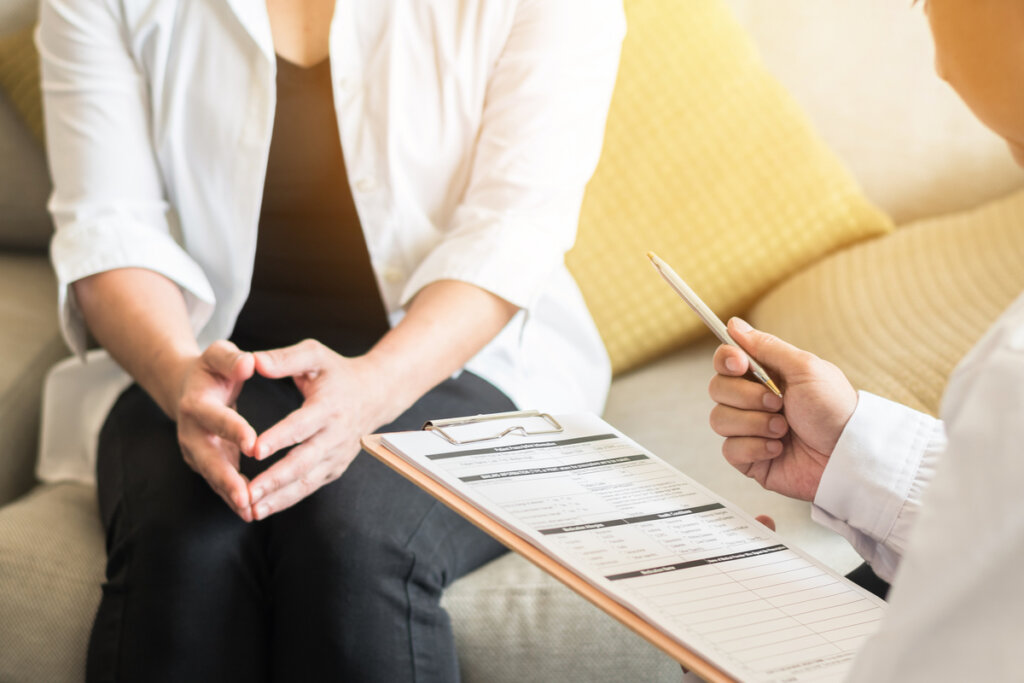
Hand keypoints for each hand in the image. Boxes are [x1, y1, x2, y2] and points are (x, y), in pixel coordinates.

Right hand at [174, 340, 257, 520]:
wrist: (189, 387)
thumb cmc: (213, 369)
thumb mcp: (219, 354)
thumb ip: (232, 358)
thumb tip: (248, 363)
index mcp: (197, 403)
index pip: (216, 418)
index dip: (233, 430)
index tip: (253, 443)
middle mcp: (191, 431)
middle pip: (207, 457)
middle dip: (226, 478)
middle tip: (246, 496)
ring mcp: (195, 451)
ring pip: (212, 476)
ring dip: (230, 495)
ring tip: (250, 511)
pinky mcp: (204, 463)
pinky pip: (218, 483)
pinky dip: (232, 498)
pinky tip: (251, 512)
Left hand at [247, 339, 387, 519]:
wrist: (375, 394)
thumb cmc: (337, 372)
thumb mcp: (314, 355)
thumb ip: (283, 358)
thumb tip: (253, 361)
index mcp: (329, 405)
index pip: (302, 425)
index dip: (279, 438)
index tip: (254, 450)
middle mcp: (335, 435)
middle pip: (304, 461)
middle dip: (275, 479)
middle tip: (248, 493)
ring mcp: (337, 455)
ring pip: (306, 481)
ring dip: (279, 498)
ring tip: (251, 510)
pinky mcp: (334, 468)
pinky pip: (309, 487)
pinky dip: (286, 500)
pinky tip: (263, 508)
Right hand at [708, 318, 857, 500]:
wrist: (848, 454)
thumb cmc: (835, 409)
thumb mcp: (805, 368)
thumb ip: (767, 346)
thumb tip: (734, 324)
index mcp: (766, 376)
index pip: (726, 361)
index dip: (726, 360)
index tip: (740, 364)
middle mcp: (753, 401)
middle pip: (718, 389)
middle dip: (747, 396)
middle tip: (778, 403)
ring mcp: (749, 430)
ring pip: (719, 420)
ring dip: (754, 423)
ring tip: (783, 428)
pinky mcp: (749, 458)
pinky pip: (729, 450)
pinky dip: (755, 447)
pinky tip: (778, 448)